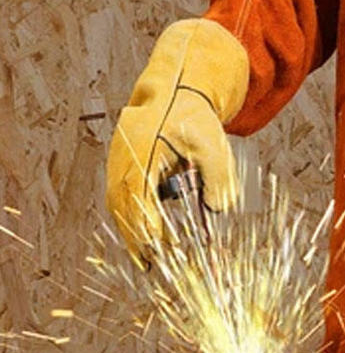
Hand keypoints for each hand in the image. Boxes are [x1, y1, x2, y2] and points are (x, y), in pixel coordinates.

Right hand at [105, 19, 248, 261]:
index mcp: (143, 150)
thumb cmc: (194, 117)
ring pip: (118, 201)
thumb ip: (219, 177)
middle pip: (122, 206)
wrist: (176, 87)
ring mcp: (117, 157)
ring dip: (132, 226)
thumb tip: (219, 209)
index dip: (145, 231)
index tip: (155, 256)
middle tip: (149, 265)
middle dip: (135, 237)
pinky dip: (131, 211)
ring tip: (150, 251)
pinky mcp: (119, 159)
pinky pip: (120, 192)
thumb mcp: (213, 144)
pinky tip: (147, 228)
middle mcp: (122, 156)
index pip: (139, 200)